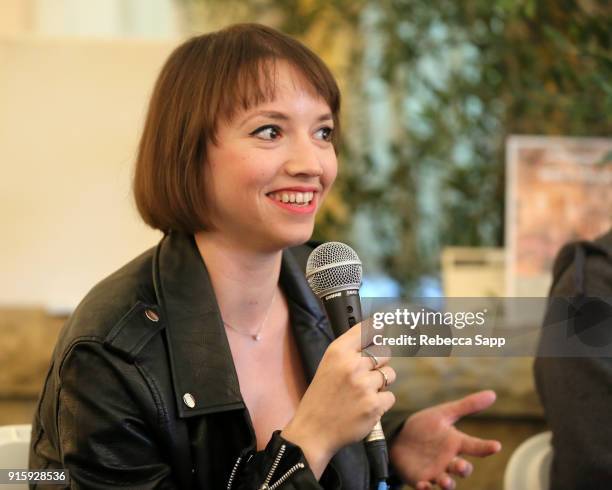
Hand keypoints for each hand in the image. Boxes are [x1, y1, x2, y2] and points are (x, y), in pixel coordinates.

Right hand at [282, 323, 395, 477]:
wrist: (314, 430)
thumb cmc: (322, 395)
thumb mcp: (328, 364)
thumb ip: (350, 349)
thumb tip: (377, 329)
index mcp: (338, 352)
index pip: (367, 329)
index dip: (380, 326)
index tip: (388, 321)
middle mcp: (352, 365)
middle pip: (384, 352)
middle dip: (379, 363)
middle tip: (366, 374)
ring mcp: (364, 385)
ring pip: (390, 375)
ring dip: (381, 383)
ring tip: (363, 392)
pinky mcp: (374, 405)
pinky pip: (390, 396)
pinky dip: (381, 402)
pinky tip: (365, 406)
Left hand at [389, 390, 501, 488]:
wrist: (399, 438)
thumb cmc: (425, 427)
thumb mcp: (444, 414)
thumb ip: (467, 406)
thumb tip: (493, 394)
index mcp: (456, 443)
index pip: (475, 446)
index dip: (486, 446)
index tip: (496, 445)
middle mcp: (450, 461)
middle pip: (462, 469)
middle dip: (463, 469)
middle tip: (461, 466)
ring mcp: (437, 472)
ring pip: (447, 483)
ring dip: (448, 483)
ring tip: (445, 481)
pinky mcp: (421, 480)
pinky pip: (425, 488)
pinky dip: (425, 489)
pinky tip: (423, 485)